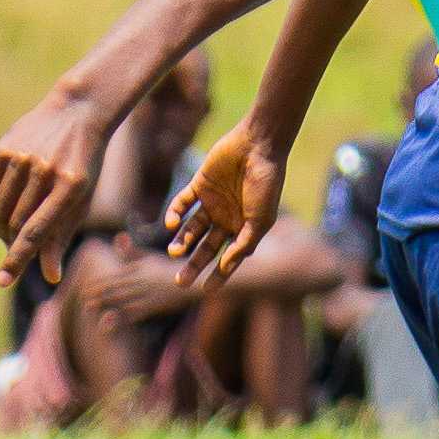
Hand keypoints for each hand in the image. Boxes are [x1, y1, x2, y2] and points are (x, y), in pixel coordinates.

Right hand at [0, 88, 118, 284]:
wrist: (78, 111)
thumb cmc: (84, 164)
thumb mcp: (82, 199)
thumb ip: (63, 236)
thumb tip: (50, 276)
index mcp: (70, 186)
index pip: (36, 232)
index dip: (18, 259)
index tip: (2, 281)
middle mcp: (45, 170)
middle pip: (16, 223)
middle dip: (12, 245)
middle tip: (15, 253)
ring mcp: (23, 157)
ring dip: (0, 232)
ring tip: (7, 237)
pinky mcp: (4, 148)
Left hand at [72, 240, 194, 329]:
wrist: (194, 281)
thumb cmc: (171, 269)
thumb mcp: (151, 257)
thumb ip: (133, 251)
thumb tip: (118, 237)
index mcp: (139, 268)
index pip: (115, 276)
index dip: (100, 283)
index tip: (87, 287)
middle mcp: (140, 280)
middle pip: (115, 287)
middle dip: (98, 293)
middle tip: (84, 298)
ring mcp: (146, 294)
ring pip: (120, 299)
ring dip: (104, 303)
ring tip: (89, 308)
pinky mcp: (153, 306)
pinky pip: (133, 313)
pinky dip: (119, 318)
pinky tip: (108, 323)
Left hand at [166, 118, 287, 278]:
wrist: (259, 147)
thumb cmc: (266, 184)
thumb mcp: (260, 220)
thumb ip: (244, 244)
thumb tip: (225, 267)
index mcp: (243, 229)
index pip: (227, 258)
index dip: (218, 275)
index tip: (205, 291)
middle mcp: (226, 218)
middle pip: (205, 247)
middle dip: (194, 265)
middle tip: (180, 282)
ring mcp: (212, 201)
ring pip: (191, 228)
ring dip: (181, 242)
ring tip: (174, 252)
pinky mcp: (199, 184)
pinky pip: (183, 203)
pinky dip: (175, 214)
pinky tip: (172, 224)